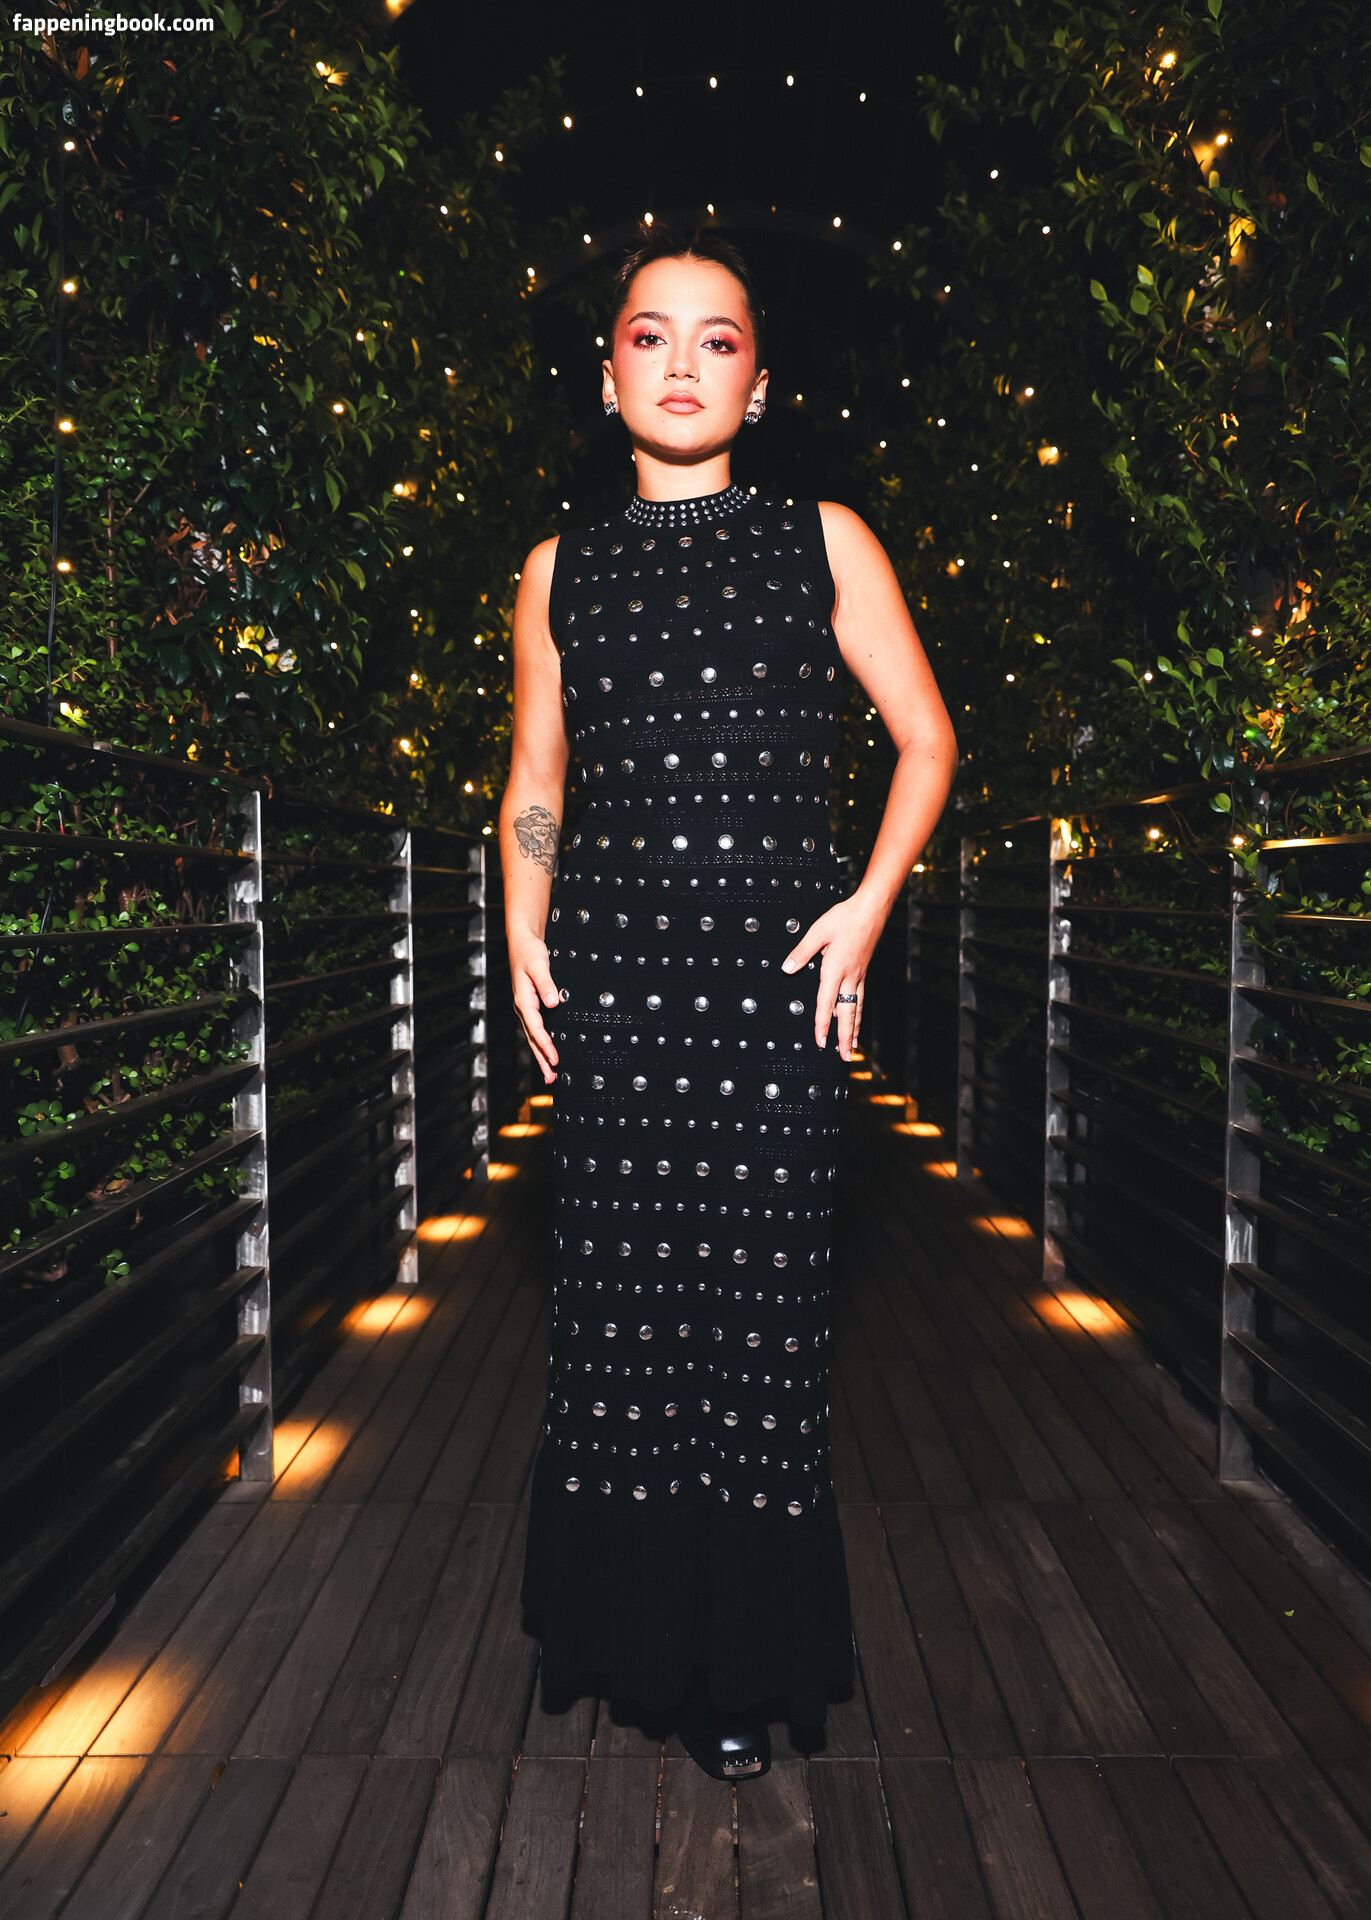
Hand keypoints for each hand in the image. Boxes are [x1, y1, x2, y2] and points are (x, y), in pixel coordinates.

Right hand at [510, 930, 559, 1084]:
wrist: (522, 940)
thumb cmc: (530, 950)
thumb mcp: (539, 964)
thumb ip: (546, 983)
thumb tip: (554, 1003)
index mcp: (523, 1000)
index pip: (536, 1028)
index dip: (546, 1045)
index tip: (556, 1059)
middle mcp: (523, 1007)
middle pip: (533, 1039)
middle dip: (542, 1060)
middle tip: (552, 1079)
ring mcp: (526, 1007)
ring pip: (534, 1036)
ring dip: (541, 1055)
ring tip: (551, 1074)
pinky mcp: (531, 1005)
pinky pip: (536, 1029)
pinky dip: (542, 1043)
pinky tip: (548, 1051)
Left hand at [781, 894, 884, 1061]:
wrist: (872, 909)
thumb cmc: (845, 918)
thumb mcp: (818, 931)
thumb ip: (802, 951)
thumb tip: (787, 968)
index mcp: (835, 969)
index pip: (826, 1003)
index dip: (822, 1024)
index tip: (820, 1042)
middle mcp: (849, 976)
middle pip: (847, 1013)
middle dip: (844, 1037)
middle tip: (845, 1057)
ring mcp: (859, 974)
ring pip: (856, 1007)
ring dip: (853, 1028)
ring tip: (851, 1046)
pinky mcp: (863, 970)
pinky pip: (860, 997)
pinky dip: (857, 1012)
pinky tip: (856, 1018)